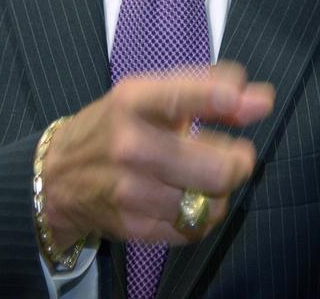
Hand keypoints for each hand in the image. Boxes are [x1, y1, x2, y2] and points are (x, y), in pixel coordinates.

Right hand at [40, 62, 273, 248]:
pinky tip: (187, 200)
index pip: (178, 97)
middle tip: (237, 158)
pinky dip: (200, 217)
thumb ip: (209, 90)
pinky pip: (194, 229)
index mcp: (132, 103)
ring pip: (211, 203)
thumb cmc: (114, 126)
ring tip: (206, 180)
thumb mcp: (150, 95)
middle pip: (216, 168)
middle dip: (239, 163)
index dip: (214, 97)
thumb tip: (262, 100)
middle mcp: (130, 146)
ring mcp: (131, 191)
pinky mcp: (135, 227)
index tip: (240, 99)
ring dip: (219, 193)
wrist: (57, 177)